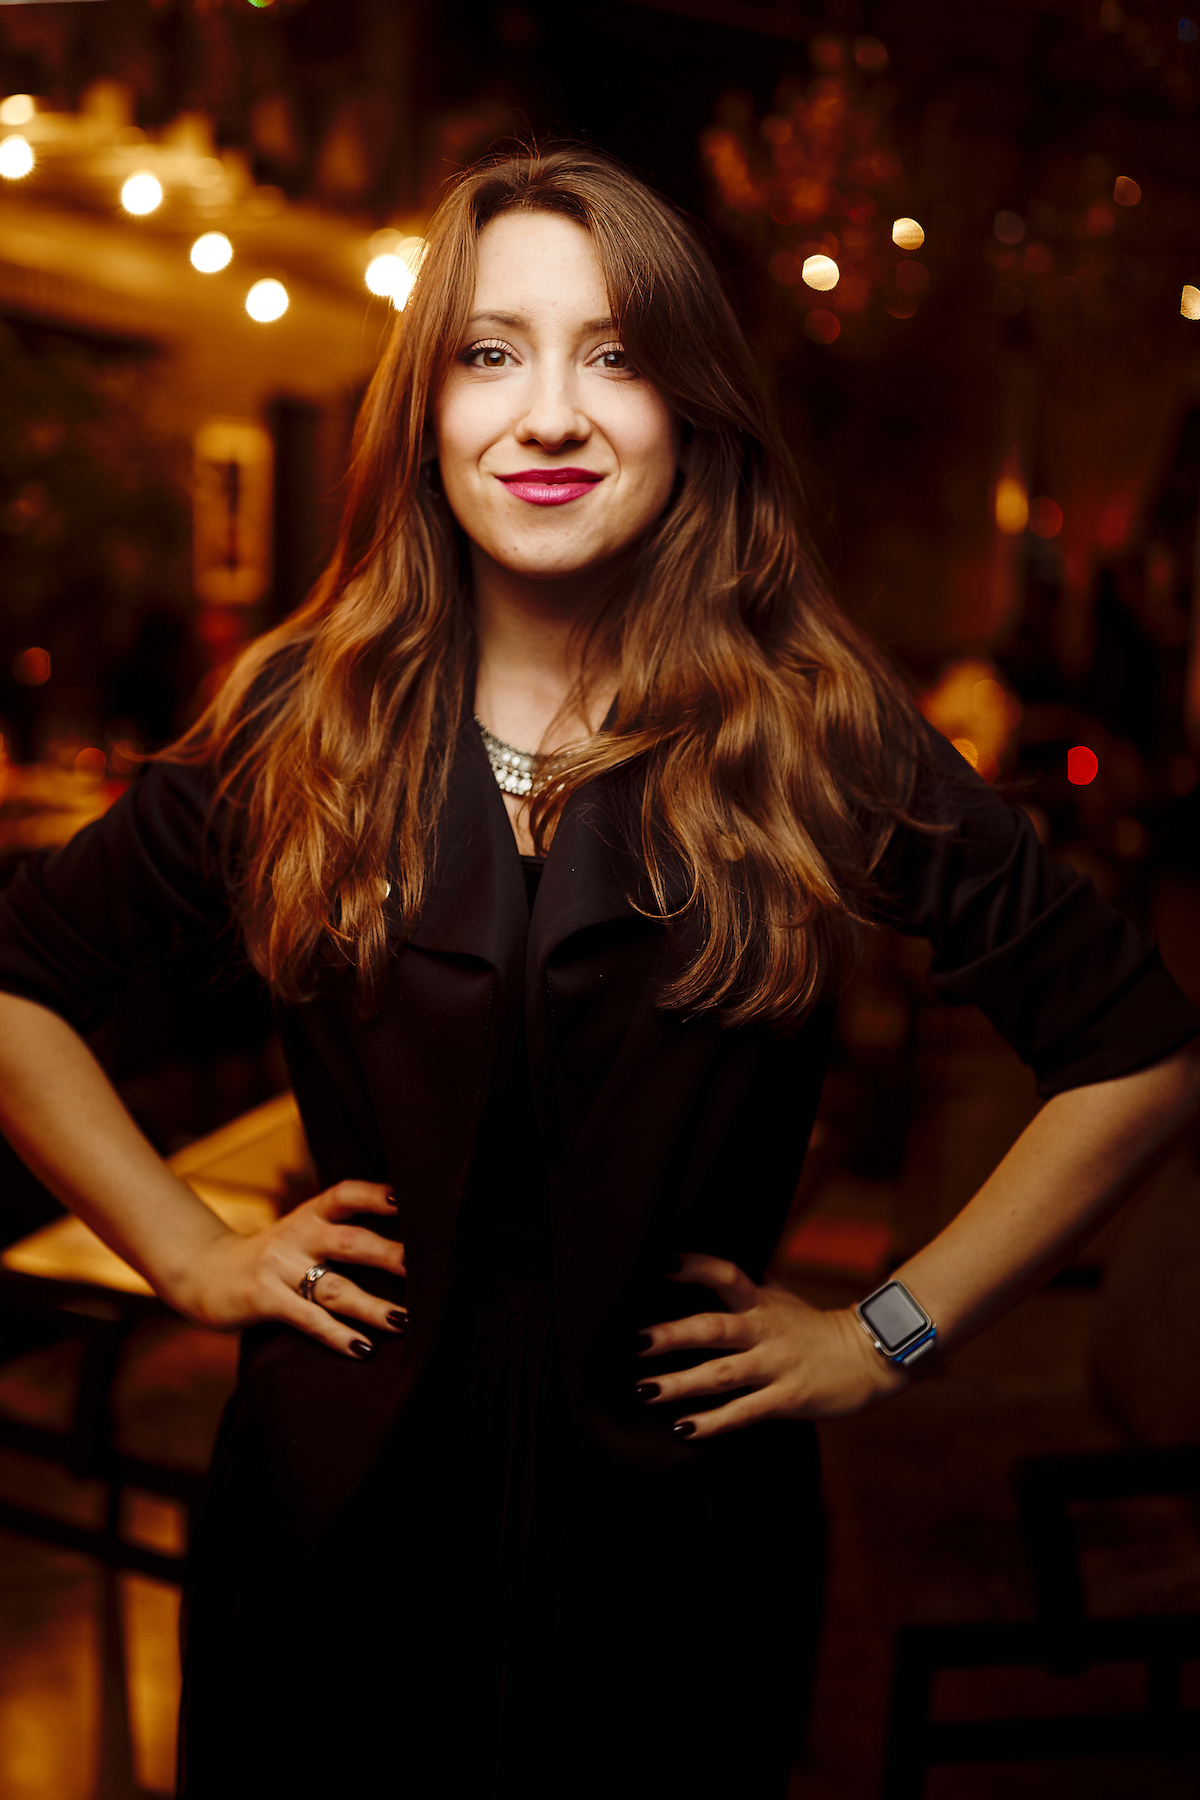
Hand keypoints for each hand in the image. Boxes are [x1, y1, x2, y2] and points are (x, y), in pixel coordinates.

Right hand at [168, 1180, 406, 1359]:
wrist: (203, 1273)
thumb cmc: (269, 1258)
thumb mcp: (299, 1234)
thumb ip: (336, 1234)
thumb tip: (402, 1247)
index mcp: (309, 1215)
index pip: (345, 1194)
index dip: (375, 1194)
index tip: (407, 1199)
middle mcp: (296, 1236)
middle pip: (350, 1242)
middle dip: (389, 1254)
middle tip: (423, 1268)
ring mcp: (279, 1268)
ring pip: (334, 1287)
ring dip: (371, 1306)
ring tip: (403, 1320)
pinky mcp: (264, 1299)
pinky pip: (307, 1319)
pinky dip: (337, 1335)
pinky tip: (362, 1348)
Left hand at [635, 1252, 905, 1438]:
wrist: (871, 1357)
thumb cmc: (815, 1328)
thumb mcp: (781, 1300)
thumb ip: (747, 1290)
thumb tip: (710, 1274)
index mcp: (762, 1303)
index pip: (729, 1275)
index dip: (700, 1268)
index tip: (668, 1265)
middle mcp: (766, 1331)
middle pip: (715, 1327)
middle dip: (674, 1335)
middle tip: (637, 1342)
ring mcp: (776, 1366)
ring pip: (722, 1374)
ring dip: (680, 1383)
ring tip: (645, 1391)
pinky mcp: (787, 1399)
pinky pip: (743, 1412)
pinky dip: (712, 1422)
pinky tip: (683, 1428)